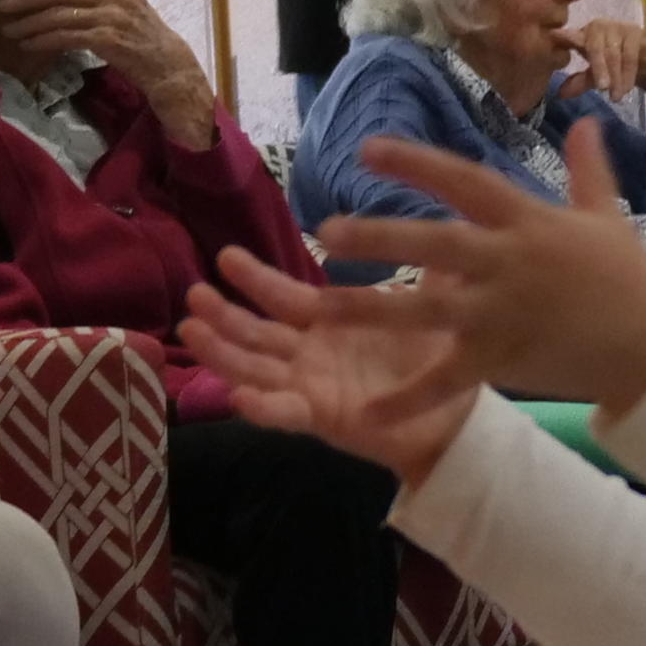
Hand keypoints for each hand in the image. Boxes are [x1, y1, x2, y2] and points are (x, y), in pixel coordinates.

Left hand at [0, 0, 216, 140]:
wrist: (166, 64)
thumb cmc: (143, 35)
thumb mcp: (127, 4)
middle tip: (2, 4)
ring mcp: (110, 17)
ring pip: (59, 15)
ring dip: (30, 23)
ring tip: (10, 30)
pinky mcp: (105, 39)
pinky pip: (65, 37)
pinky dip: (43, 40)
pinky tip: (29, 45)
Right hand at [185, 250, 488, 486]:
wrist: (453, 419)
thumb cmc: (432, 362)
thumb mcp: (427, 309)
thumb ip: (427, 273)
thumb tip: (445, 226)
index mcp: (329, 322)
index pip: (283, 297)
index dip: (255, 278)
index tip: (227, 255)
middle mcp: (309, 354)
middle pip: (256, 333)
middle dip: (223, 315)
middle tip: (194, 294)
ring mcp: (310, 387)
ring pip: (255, 369)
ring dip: (222, 353)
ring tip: (191, 332)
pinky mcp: (321, 419)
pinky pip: (286, 413)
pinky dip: (261, 407)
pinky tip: (238, 397)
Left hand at [302, 122, 645, 413]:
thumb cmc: (627, 276)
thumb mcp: (606, 216)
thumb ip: (588, 170)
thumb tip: (589, 120)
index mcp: (527, 221)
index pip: (464, 181)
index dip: (417, 164)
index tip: (367, 148)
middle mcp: (509, 263)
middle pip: (435, 245)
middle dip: (380, 237)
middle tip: (324, 231)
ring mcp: (502, 314)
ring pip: (425, 310)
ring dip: (370, 308)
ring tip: (318, 306)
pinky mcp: (501, 360)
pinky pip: (446, 382)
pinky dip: (408, 400)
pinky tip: (366, 412)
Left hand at [561, 13, 645, 101]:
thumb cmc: (619, 66)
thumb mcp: (598, 77)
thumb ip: (580, 82)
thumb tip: (559, 94)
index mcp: (585, 34)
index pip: (572, 36)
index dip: (565, 36)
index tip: (555, 36)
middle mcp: (599, 27)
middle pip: (594, 46)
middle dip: (598, 69)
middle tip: (602, 89)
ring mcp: (618, 27)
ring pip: (612, 52)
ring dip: (615, 76)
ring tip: (616, 96)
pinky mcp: (636, 32)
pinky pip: (630, 54)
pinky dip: (628, 74)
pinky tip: (627, 88)